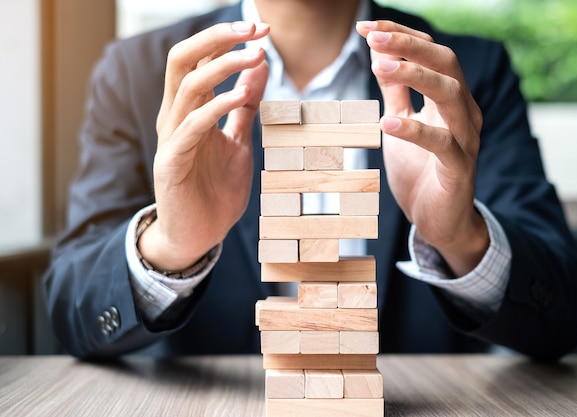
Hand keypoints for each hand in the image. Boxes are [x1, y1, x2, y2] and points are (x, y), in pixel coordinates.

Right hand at [139, 22, 269, 270]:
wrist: (199, 236)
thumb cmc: (215, 189)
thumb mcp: (238, 141)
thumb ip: (244, 107)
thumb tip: (259, 68)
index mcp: (190, 109)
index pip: (200, 59)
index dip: (228, 40)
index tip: (263, 30)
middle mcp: (175, 116)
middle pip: (183, 59)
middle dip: (218, 39)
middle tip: (254, 29)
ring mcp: (170, 138)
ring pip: (187, 86)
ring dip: (223, 67)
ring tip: (255, 56)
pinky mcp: (171, 162)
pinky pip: (192, 126)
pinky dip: (216, 107)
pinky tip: (239, 97)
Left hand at [356, 20, 488, 275]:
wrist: (439, 221)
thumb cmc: (421, 171)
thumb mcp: (401, 124)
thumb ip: (396, 93)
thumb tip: (378, 56)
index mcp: (450, 98)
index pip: (431, 53)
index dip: (401, 36)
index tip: (367, 27)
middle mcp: (463, 112)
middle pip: (446, 63)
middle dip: (409, 45)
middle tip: (374, 36)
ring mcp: (465, 139)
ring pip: (450, 94)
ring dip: (415, 76)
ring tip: (381, 66)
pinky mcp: (458, 168)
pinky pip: (441, 143)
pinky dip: (414, 129)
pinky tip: (387, 122)